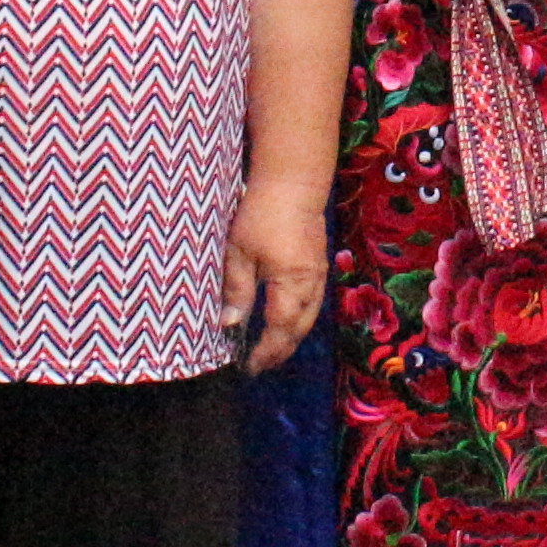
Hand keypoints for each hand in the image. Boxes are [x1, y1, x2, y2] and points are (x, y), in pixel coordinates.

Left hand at [227, 174, 330, 373]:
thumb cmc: (261, 213)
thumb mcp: (239, 252)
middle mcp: (310, 284)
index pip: (280, 331)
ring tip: (271, 349)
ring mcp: (318, 274)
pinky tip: (285, 319)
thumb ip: (236, 291)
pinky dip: (299, 319)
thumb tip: (229, 326)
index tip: (249, 367)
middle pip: (299, 329)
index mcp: (290, 283)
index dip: (265, 352)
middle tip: (260, 365)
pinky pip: (312, 303)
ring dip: (291, 337)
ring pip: (309, 317)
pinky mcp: (318, 263)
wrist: (293, 180)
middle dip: (281, 351)